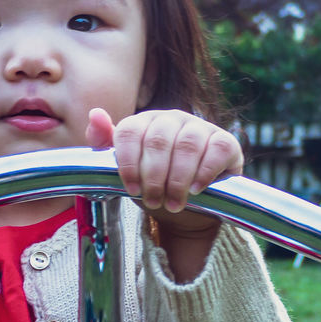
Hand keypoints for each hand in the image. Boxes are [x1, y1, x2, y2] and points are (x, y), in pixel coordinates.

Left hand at [87, 107, 240, 233]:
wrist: (189, 207)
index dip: (128, 163)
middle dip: (153, 177)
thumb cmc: (154, 184)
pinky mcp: (225, 141)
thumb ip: (105, 145)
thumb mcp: (126, 170)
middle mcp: (172, 118)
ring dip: (178, 179)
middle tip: (153, 202)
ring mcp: (200, 127)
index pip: (130, 131)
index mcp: (145, 122)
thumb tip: (95, 114)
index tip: (130, 190)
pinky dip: (205, 172)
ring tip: (174, 203)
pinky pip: (217, 149)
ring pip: (187, 145)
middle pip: (158, 140)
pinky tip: (196, 190)